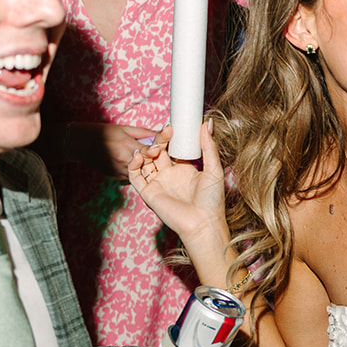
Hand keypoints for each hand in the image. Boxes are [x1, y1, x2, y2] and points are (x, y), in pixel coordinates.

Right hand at [67, 121, 160, 178]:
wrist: (81, 144)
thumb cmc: (102, 132)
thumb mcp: (124, 129)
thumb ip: (143, 132)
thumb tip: (160, 133)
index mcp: (126, 146)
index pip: (149, 151)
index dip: (159, 150)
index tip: (168, 150)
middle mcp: (124, 160)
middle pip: (147, 163)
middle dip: (156, 160)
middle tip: (166, 158)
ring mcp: (120, 171)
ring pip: (141, 172)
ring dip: (147, 168)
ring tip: (156, 166)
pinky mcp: (117, 177)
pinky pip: (133, 176)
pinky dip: (137, 172)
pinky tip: (141, 168)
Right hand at [130, 121, 229, 259]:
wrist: (202, 223)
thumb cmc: (211, 200)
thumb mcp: (214, 169)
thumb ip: (209, 146)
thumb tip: (207, 123)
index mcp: (185, 169)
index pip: (173, 148)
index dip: (171, 137)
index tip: (174, 126)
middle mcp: (170, 175)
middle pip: (158, 152)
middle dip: (159, 140)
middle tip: (166, 131)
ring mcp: (158, 183)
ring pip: (145, 161)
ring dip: (146, 151)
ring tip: (155, 148)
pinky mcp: (148, 193)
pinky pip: (135, 176)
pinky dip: (133, 165)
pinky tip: (139, 156)